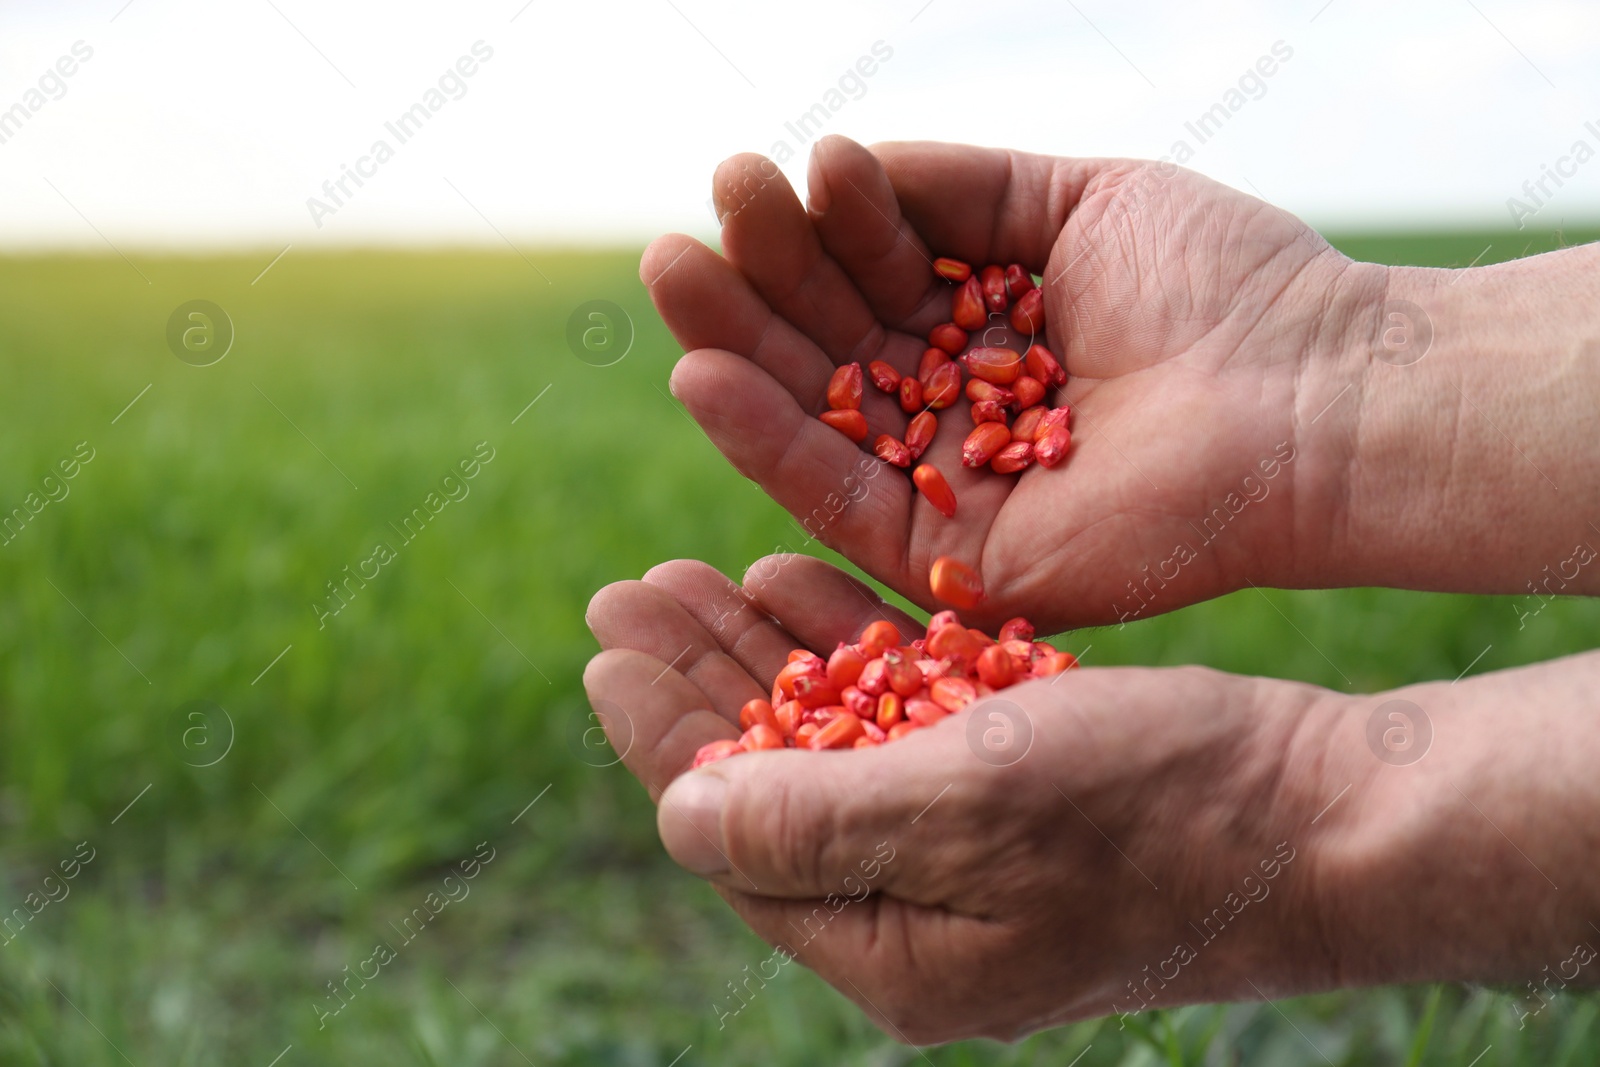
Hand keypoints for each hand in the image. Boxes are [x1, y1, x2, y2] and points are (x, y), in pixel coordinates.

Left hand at [584, 554, 1353, 1041]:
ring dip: (762, 652)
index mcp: (890, 945)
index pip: (734, 834)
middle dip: (698, 679)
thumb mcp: (974, 809)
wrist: (1327, 813)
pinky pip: (899, 716)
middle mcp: (917, 908)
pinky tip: (796, 586)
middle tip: (627, 590)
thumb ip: (814, 818)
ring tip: (692, 575)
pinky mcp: (1012, 786)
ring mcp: (965, 847)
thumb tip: (677, 815)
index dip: (663, 734)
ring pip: (827, 736)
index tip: (604, 645)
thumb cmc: (1163, 811)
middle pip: (768, 779)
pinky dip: (849, 650)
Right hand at [640, 136, 1387, 631]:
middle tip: (690, 226)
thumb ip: (955, 188)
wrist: (1305, 394)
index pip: (871, 280)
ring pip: (815, 418)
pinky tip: (705, 377)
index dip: (817, 231)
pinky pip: (839, 500)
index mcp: (985, 328)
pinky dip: (769, 443)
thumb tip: (842, 164)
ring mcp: (948, 487)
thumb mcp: (1072, 199)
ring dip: (737, 350)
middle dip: (757, 285)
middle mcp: (956, 410)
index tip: (776, 171)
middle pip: (827, 348)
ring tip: (670, 274)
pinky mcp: (949, 558)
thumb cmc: (1217, 285)